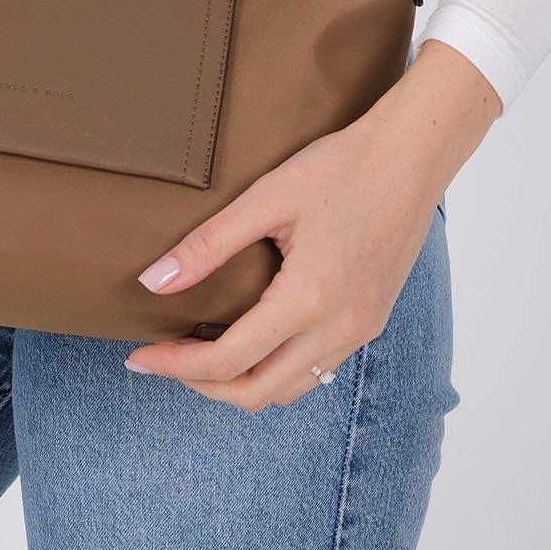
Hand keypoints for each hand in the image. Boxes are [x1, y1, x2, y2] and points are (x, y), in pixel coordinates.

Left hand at [124, 39, 500, 410]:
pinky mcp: (370, 320)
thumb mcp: (266, 198)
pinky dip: (275, 369)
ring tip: (200, 350)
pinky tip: (252, 335)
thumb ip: (208, 245)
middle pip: (257, 392)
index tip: (139, 356)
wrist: (411, 156)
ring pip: (290, 389)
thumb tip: (154, 282)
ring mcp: (360, 330)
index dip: (175, 366)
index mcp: (308, 300)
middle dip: (202, 385)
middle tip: (163, 358)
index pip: (228, 360)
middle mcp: (338, 329)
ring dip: (240, 382)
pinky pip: (317, 369)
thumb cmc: (340, 167)